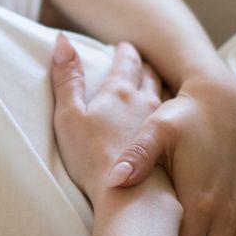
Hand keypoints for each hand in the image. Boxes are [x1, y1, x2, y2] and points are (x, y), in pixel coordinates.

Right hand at [50, 35, 171, 206]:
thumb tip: (62, 40)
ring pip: (164, 96)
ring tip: (154, 84)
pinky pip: (172, 123)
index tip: (123, 47)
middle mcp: (145, 103)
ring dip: (158, 86)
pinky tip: (167, 122)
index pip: (126, 61)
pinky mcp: (169, 148)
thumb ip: (67, 78)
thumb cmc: (92, 156)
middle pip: (149, 75)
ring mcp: (161, 126)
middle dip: (143, 65)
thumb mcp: (69, 114)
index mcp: (119, 92)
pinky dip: (169, 114)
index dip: (124, 52)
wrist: (129, 195)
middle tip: (139, 61)